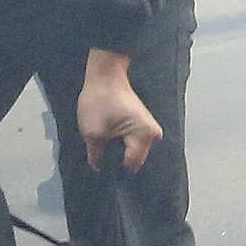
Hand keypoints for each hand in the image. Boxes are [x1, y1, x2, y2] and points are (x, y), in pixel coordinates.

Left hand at [77, 55, 162, 172]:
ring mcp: (149, 130)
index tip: (100, 170)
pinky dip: (120, 144)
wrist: (105, 75)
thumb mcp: (92, 132)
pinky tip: (109, 141)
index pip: (131, 165)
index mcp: (145, 136)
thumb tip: (98, 169)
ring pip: (132, 152)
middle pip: (134, 160)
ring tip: (104, 149)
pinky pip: (132, 143)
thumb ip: (96, 156)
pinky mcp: (142, 126)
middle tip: (100, 158)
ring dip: (118, 152)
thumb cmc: (100, 99)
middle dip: (117, 161)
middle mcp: (153, 135)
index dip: (114, 170)